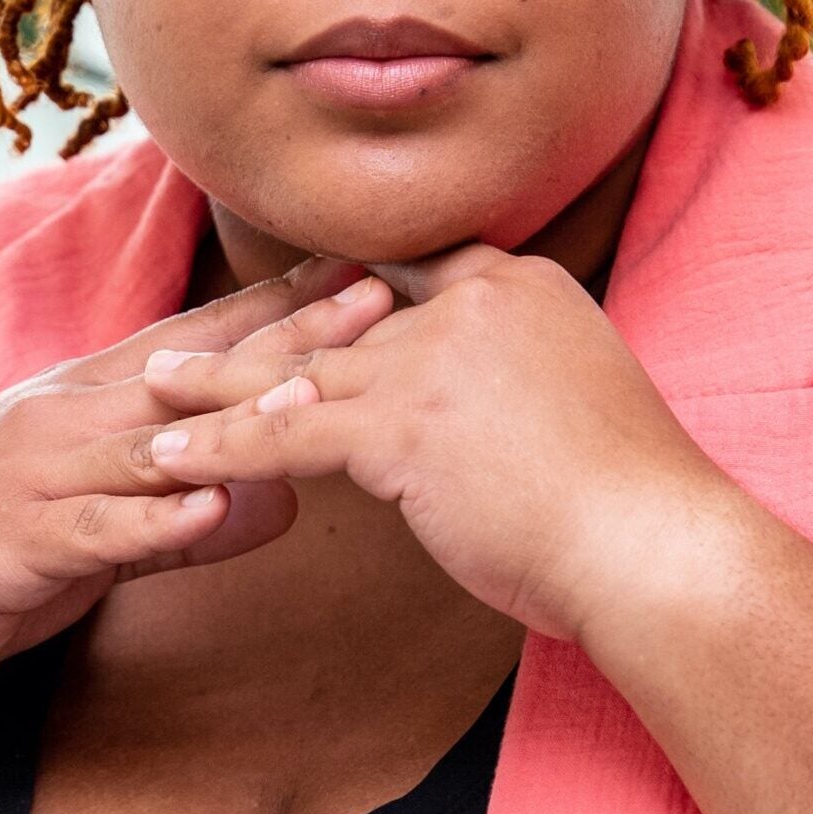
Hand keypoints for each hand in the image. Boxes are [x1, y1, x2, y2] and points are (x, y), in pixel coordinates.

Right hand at [0, 253, 388, 709]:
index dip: (286, 304)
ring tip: (318, 398)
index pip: (204, 339)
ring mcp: (32, 472)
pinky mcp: (9, 540)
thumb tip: (279, 500)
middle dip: (291, 333)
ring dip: (237, 416)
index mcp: (85, 397)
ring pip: (153, 437)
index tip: (371, 268)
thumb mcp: (96, 531)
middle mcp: (62, 413)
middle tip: (381, 296)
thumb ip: (183, 513)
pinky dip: (153, 518)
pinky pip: (93, 527)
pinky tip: (213, 508)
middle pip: (196, 367)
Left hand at [136, 245, 749, 640]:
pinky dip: (224, 442)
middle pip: (345, 315)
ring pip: (305, 366)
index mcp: (525, 285)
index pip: (413, 269)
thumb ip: (518, 376)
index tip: (295, 297)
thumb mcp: (581, 398)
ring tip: (157, 383)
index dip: (346, 289)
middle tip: (198, 334)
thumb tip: (476, 407)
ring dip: (221, 380)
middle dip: (268, 331)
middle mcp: (475, 301)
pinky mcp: (404, 422)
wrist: (655, 544)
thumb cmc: (633, 499)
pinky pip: (290, 430)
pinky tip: (173, 450)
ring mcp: (436, 356)